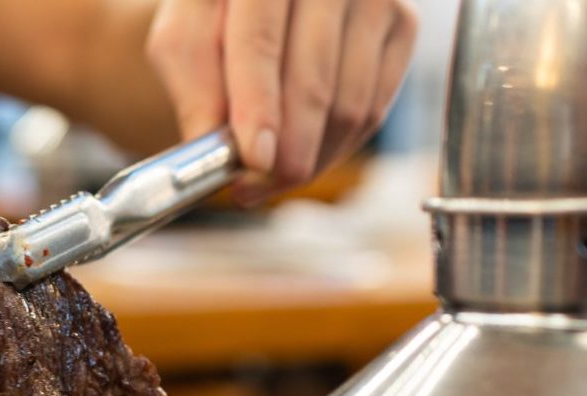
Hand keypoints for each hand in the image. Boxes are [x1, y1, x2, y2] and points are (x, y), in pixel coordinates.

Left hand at [147, 0, 418, 201]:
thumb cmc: (221, 14)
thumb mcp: (185, 40)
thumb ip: (194, 89)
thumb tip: (213, 149)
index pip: (260, 40)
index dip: (258, 105)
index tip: (253, 158)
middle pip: (313, 81)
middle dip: (284, 151)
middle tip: (252, 187)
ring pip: (349, 106)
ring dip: (308, 158)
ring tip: (268, 174)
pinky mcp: (402, 25)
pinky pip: (373, 111)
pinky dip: (336, 147)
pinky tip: (303, 150)